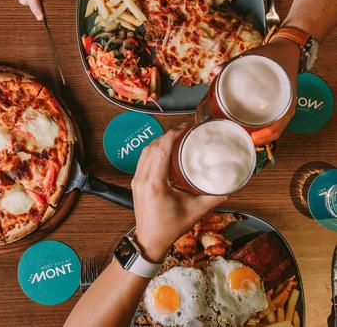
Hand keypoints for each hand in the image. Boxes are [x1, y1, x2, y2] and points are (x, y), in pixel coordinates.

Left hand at [131, 125, 227, 262]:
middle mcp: (143, 179)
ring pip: (145, 152)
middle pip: (152, 147)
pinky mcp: (136, 183)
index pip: (161, 150)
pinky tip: (165, 151)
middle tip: (184, 130)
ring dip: (159, 142)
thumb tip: (231, 186)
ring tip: (176, 137)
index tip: (185, 128)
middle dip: (168, 135)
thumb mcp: (196, 211)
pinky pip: (142, 160)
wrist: (150, 240)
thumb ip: (214, 197)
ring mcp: (137, 180)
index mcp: (156, 184)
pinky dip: (153, 151)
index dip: (172, 135)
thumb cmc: (170, 228)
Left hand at [242, 38, 300, 144]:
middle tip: (239, 140)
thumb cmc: (271, 56)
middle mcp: (285, 106)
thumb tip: (215, 70)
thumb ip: (233, 63)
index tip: (252, 137)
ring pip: (273, 130)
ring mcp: (281, 108)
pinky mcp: (277, 107)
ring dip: (259, 138)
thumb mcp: (254, 56)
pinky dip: (261, 131)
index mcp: (285, 97)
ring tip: (240, 138)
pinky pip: (271, 124)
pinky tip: (246, 132)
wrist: (286, 51)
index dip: (266, 134)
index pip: (279, 123)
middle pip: (275, 131)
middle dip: (259, 140)